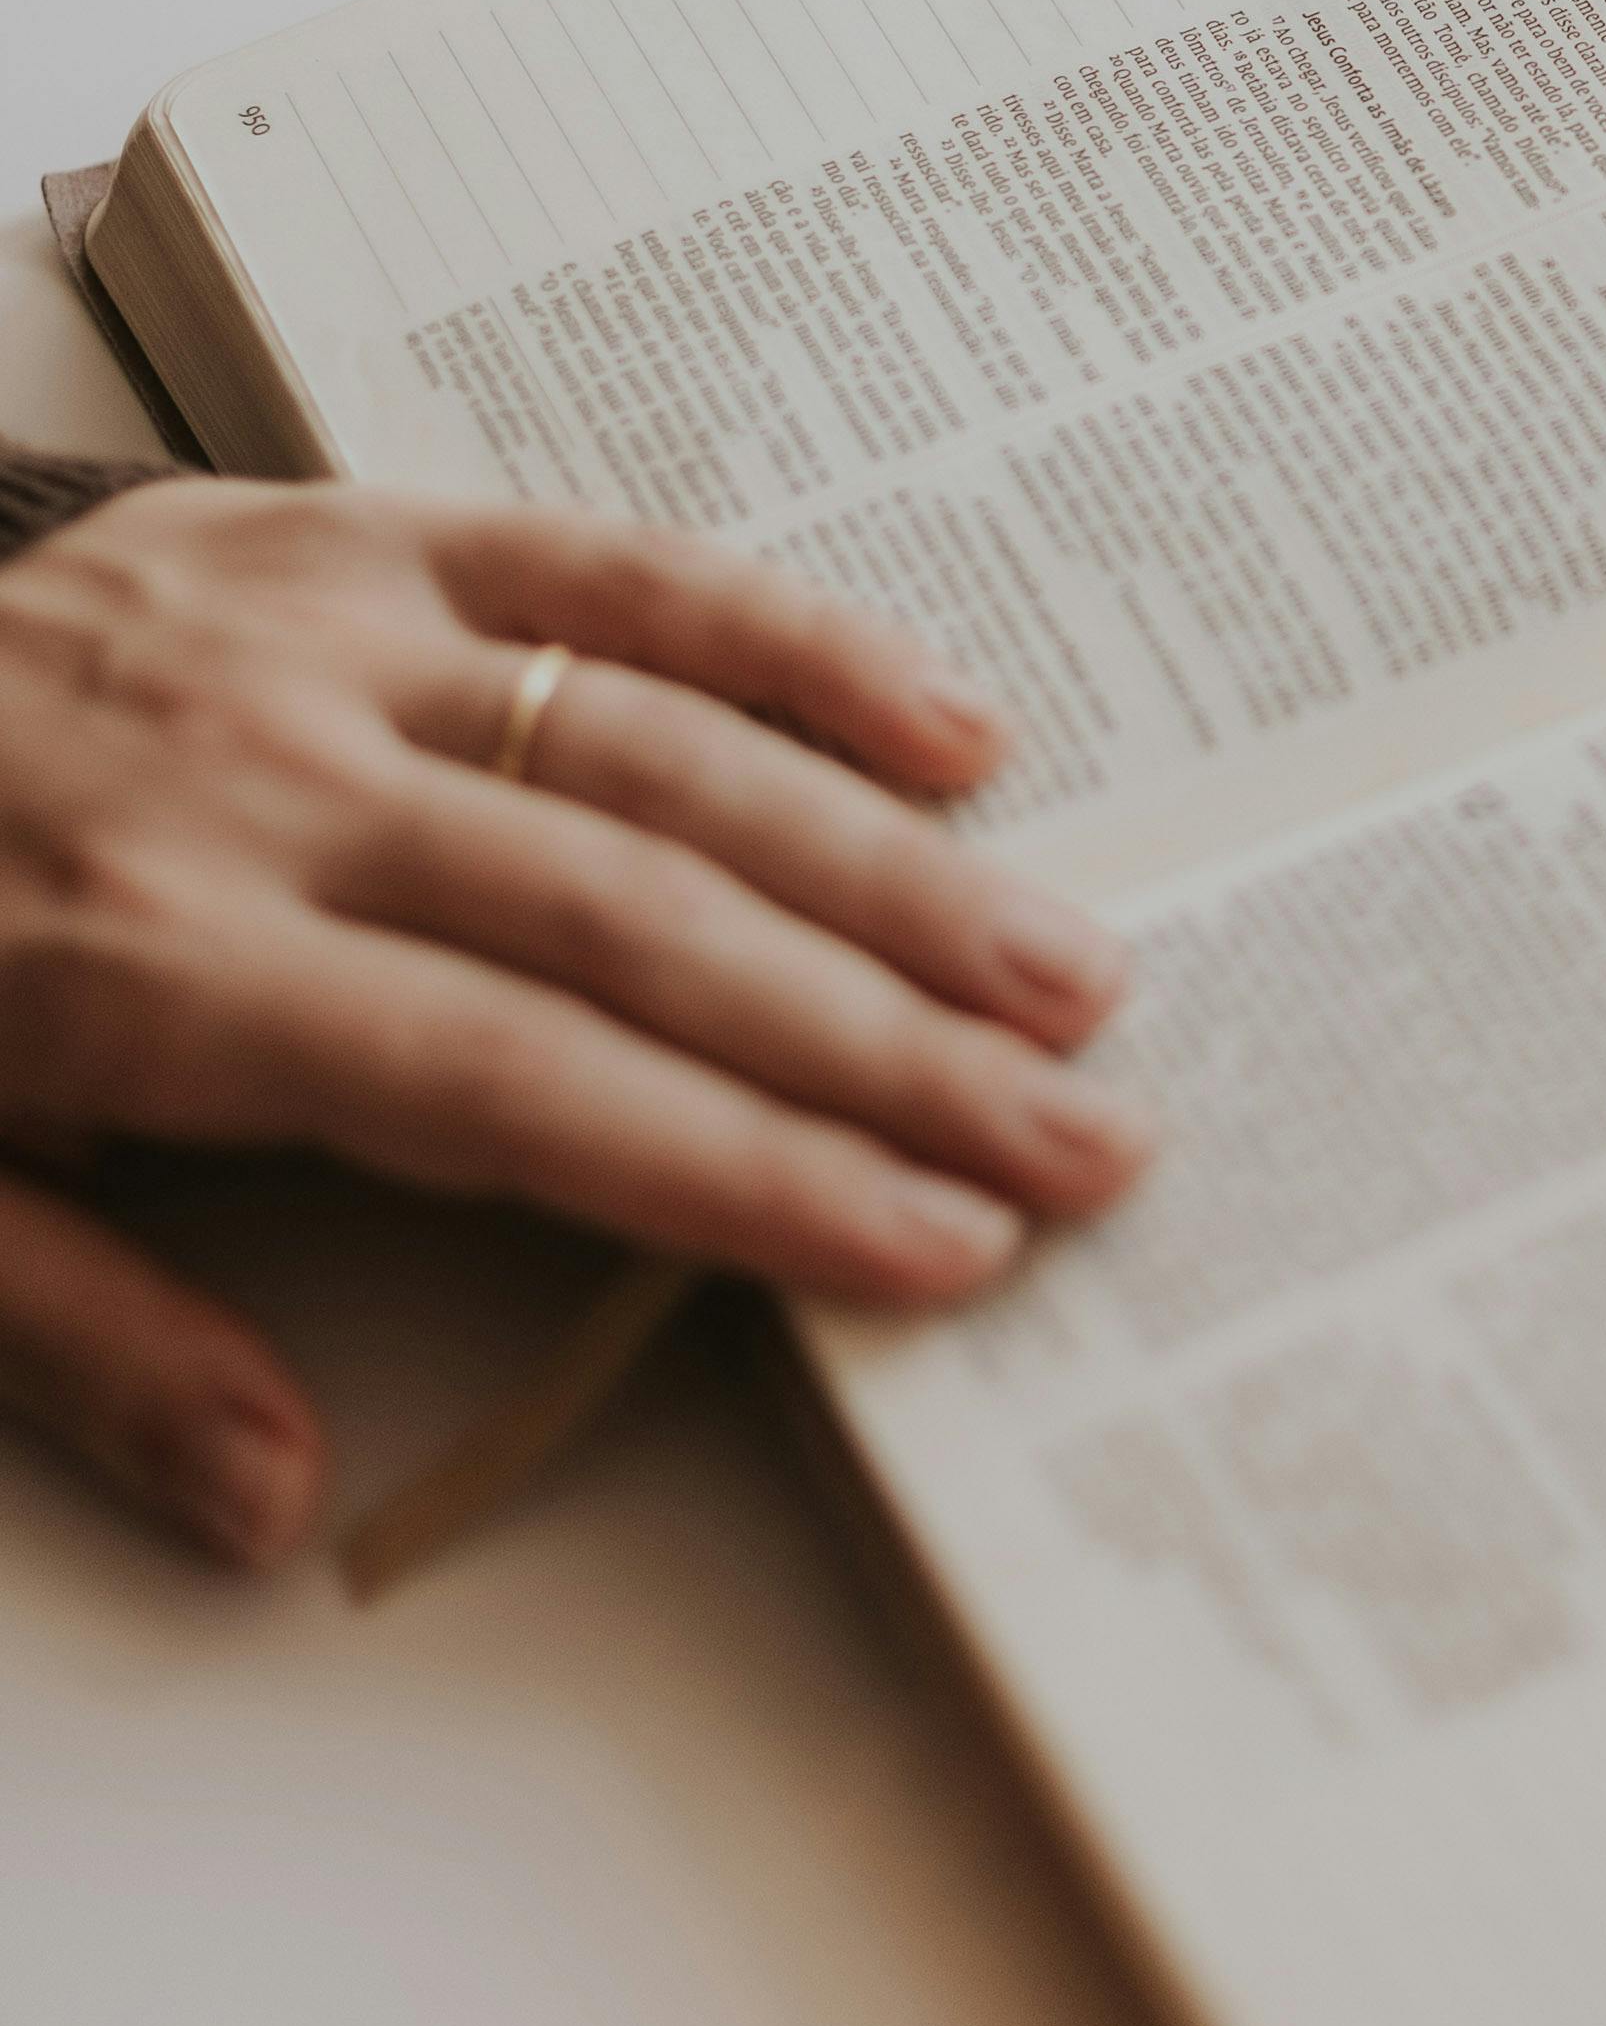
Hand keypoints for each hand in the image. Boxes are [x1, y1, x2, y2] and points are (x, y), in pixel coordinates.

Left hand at [0, 482, 1147, 1571]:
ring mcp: (317, 636)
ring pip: (654, 754)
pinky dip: (784, 636)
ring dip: (888, 867)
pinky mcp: (337, 528)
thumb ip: (87, 1344)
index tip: (925, 1248)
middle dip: (887, 1051)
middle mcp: (267, 786)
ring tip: (1065, 975)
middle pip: (638, 929)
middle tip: (1086, 1140)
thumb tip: (282, 1498)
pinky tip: (945, 716)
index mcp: (154, 970)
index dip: (738, 1175)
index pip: (517, 1092)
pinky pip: (600, 562)